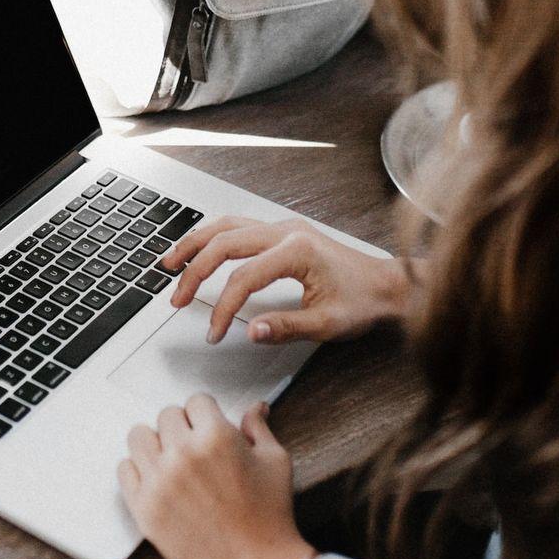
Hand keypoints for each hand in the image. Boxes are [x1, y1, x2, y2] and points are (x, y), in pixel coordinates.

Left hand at [117, 394, 315, 558]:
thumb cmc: (270, 516)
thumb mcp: (275, 462)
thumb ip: (258, 428)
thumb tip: (256, 408)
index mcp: (216, 437)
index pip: (196, 401)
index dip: (206, 414)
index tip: (209, 427)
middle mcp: (183, 454)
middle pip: (166, 416)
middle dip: (183, 427)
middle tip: (195, 448)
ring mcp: (159, 481)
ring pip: (139, 436)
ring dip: (155, 443)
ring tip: (171, 459)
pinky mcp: (144, 508)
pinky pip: (124, 469)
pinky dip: (138, 470)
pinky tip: (157, 479)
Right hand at [163, 215, 411, 345]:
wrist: (388, 284)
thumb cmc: (364, 301)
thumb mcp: (328, 324)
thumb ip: (286, 327)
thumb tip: (250, 331)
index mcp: (297, 251)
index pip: (243, 278)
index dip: (223, 307)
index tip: (214, 332)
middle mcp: (286, 231)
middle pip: (225, 242)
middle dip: (195, 271)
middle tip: (177, 299)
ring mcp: (284, 227)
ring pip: (227, 226)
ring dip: (196, 244)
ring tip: (170, 264)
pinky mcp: (283, 232)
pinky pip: (238, 226)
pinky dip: (213, 237)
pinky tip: (199, 249)